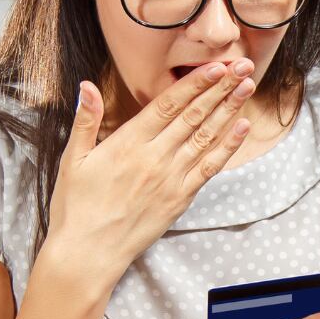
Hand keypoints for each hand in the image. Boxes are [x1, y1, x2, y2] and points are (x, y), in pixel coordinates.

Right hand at [38, 59, 255, 275]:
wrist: (88, 253)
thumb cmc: (76, 207)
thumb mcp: (72, 160)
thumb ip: (85, 121)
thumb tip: (88, 86)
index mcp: (128, 143)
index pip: (168, 105)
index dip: (195, 83)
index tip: (215, 65)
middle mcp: (154, 158)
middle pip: (194, 115)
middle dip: (220, 88)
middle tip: (242, 66)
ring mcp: (171, 179)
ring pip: (206, 137)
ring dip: (228, 110)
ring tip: (247, 87)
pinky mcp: (180, 199)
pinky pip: (209, 168)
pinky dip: (228, 147)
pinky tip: (242, 129)